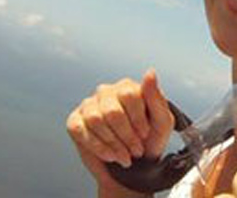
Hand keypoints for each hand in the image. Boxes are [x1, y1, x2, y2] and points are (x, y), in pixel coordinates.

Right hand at [66, 69, 174, 194]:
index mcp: (127, 87)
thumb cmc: (150, 138)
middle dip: (126, 136)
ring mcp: (88, 105)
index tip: (145, 134)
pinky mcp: (74, 121)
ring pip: (96, 120)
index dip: (138, 119)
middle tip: (136, 150)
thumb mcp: (162, 120)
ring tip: (124, 155)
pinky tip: (110, 155)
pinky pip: (80, 130)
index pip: (129, 95)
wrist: (136, 163)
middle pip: (112, 111)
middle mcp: (106, 92)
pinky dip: (97, 146)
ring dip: (113, 143)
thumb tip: (150, 72)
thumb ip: (156, 96)